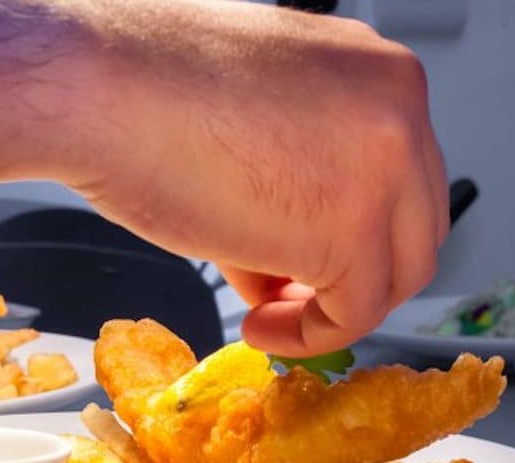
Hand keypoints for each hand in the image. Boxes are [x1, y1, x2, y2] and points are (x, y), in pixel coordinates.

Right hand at [66, 2, 448, 355]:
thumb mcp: (250, 131)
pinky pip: (356, 314)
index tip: (305, 266)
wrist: (101, 89)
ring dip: (332, 310)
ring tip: (268, 317)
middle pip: (413, 228)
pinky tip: (259, 327)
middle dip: (353, 276)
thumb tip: (282, 259)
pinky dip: (309, 336)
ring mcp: (385, 167)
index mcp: (375, 74)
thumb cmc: (146, 94)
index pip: (399, 179)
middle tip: (291, 298)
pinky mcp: (352, 228)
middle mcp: (398, 110)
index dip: (354, 235)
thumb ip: (293, 188)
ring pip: (397, 275)